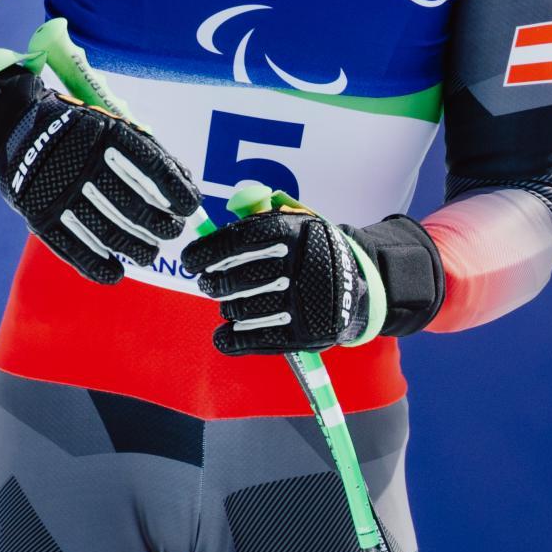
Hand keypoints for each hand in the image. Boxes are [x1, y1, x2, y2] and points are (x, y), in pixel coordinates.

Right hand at [0, 51, 199, 283]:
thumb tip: (188, 186)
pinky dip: (96, 266)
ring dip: (136, 248)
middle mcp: (82, 162)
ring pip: (107, 231)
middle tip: (171, 232)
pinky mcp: (38, 214)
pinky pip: (71, 248)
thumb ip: (151, 153)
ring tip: (151, 253)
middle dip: (161, 225)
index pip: (152, 166)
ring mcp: (58, 190)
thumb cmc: (80, 132)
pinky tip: (116, 273)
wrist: (14, 127)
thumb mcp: (113, 127)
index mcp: (106, 134)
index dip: (175, 191)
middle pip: (133, 205)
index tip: (189, 207)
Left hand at [181, 208, 443, 355]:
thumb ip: (263, 216)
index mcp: (299, 233)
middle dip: (213, 283)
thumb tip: (226, 211)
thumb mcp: (300, 224)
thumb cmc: (316, 252)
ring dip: (227, 308)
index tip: (189, 259)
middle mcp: (301, 266)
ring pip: (242, 310)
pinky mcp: (305, 334)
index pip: (244, 238)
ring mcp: (304, 302)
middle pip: (238, 278)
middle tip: (207, 284)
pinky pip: (256, 339)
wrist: (361, 286)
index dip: (210, 250)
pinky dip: (233, 339)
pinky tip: (225, 334)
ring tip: (228, 303)